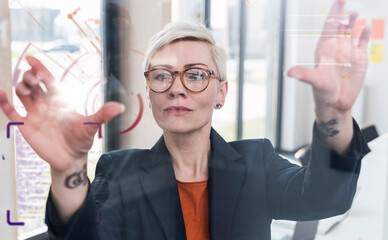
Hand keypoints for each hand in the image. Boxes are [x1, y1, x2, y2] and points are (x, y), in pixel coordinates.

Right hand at [0, 56, 123, 172]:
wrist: (71, 158)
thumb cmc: (81, 139)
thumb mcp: (91, 126)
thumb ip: (102, 115)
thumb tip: (120, 107)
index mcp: (60, 100)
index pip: (48, 80)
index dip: (40, 69)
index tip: (32, 59)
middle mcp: (46, 104)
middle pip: (34, 84)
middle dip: (31, 78)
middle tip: (32, 78)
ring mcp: (35, 114)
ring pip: (23, 94)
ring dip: (21, 87)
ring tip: (25, 88)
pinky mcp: (26, 126)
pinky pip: (12, 112)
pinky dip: (4, 103)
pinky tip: (1, 94)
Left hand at [287, 0, 370, 113]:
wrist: (336, 104)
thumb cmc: (322, 93)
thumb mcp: (314, 82)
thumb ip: (304, 75)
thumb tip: (289, 72)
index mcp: (324, 49)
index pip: (328, 27)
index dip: (333, 14)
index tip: (338, 1)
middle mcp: (335, 48)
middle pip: (339, 25)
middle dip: (341, 12)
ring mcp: (347, 52)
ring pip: (350, 31)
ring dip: (352, 21)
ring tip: (354, 13)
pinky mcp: (359, 59)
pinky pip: (362, 42)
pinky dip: (365, 34)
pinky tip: (367, 26)